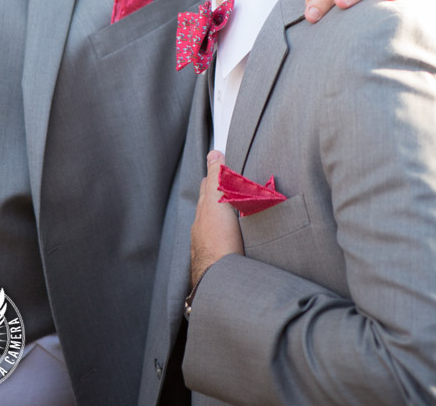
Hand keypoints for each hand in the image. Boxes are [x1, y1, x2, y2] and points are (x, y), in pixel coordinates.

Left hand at [191, 150, 243, 286]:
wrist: (219, 281)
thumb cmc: (219, 240)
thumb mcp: (219, 202)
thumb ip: (217, 177)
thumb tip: (213, 153)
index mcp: (204, 211)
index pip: (207, 187)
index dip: (214, 176)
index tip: (223, 169)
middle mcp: (201, 228)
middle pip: (207, 207)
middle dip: (216, 196)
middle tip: (229, 188)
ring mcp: (205, 246)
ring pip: (211, 226)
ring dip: (221, 219)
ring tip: (234, 215)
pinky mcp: (214, 262)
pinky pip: (218, 244)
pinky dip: (223, 236)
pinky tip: (232, 241)